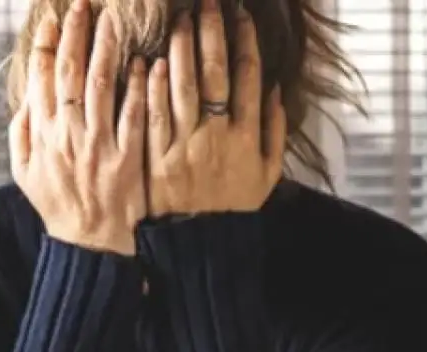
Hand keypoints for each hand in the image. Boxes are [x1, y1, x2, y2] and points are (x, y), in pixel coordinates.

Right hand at [10, 0, 148, 254]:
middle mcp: (68, 134)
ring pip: (102, 86)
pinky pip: (134, 115)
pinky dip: (139, 87)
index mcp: (41, 134)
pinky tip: (145, 61)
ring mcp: (98, 144)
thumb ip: (21, 131)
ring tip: (114, 18)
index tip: (54, 17)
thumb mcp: (24, 170)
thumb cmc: (58, 203)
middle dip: (76, 33)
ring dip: (107, 48)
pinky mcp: (127, 157)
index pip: (40, 78)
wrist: (90, 241)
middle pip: (70, 73)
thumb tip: (24, 96)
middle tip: (83, 3)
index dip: (47, 44)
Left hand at [144, 0, 286, 216]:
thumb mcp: (267, 175)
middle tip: (205, 3)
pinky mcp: (154, 158)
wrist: (200, 250)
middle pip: (215, 72)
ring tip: (178, 20)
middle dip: (211, 31)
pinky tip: (152, 59)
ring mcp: (183, 146)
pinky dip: (152, 84)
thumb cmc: (234, 210)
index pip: (248, 77)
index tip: (239, 16)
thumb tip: (274, 89)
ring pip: (181, 86)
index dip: (244, 41)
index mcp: (247, 138)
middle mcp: (217, 137)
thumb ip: (274, 131)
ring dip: (179, 48)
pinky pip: (152, 113)